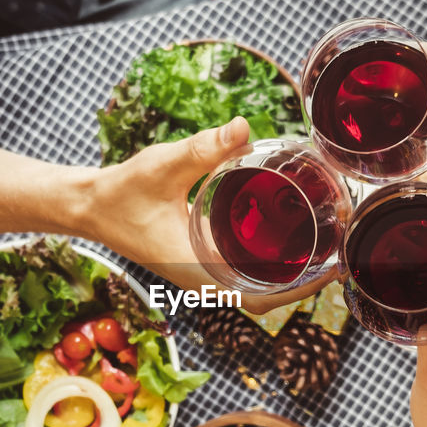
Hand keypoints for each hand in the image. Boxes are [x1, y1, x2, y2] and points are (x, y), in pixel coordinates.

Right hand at [86, 117, 327, 312]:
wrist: (89, 205)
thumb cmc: (121, 192)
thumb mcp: (162, 166)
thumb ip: (202, 148)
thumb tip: (242, 127)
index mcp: (194, 269)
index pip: (255, 299)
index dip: (295, 293)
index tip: (325, 274)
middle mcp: (200, 279)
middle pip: (263, 296)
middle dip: (301, 282)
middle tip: (336, 252)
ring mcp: (198, 273)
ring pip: (252, 285)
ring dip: (285, 273)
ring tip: (322, 243)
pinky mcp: (196, 261)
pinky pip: (239, 271)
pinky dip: (265, 262)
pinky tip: (285, 236)